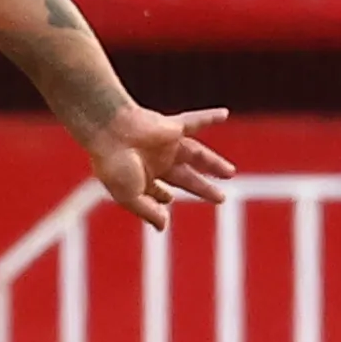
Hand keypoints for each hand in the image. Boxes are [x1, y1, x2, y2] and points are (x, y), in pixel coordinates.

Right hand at [87, 104, 234, 228]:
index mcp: (141, 176)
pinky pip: (194, 121)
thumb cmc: (113, 163)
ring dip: (213, 163)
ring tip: (230, 173)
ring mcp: (165, 143)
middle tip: (220, 199)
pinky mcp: (172, 127)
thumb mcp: (128, 196)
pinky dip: (208, 118)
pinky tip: (224, 114)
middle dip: (201, 188)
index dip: (163, 198)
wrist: (110, 130)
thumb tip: (163, 227)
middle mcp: (156, 160)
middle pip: (185, 177)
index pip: (157, 189)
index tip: (169, 200)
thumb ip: (147, 211)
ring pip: (196, 154)